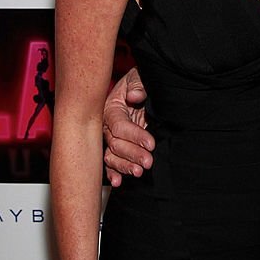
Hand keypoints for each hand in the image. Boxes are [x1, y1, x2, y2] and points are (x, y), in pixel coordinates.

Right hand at [103, 68, 153, 186]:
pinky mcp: (118, 146)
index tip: (151, 143)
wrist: (143, 85)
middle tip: (147, 162)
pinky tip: (118, 182)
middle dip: (132, 154)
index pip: (120, 126)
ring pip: (112, 156)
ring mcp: (112, 137)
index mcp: (111, 108)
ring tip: (138, 172)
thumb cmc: (140, 80)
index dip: (135, 136)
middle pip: (115, 144)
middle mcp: (108, 125)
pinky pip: (112, 161)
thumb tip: (134, 96)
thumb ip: (138, 85)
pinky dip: (114, 172)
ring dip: (124, 166)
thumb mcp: (139, 77)